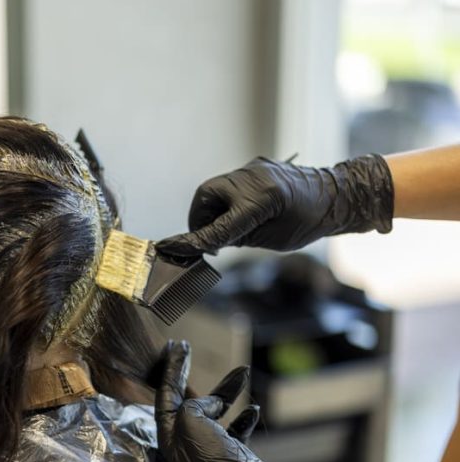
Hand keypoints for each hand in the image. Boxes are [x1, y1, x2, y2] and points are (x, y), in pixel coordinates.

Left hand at [154, 340, 288, 461]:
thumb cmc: (211, 458)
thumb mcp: (191, 421)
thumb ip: (194, 406)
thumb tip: (211, 405)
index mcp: (168, 433)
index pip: (165, 394)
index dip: (171, 368)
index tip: (177, 346)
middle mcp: (184, 441)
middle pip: (184, 400)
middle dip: (185, 374)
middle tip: (185, 348)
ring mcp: (207, 449)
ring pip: (214, 412)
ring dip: (227, 391)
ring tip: (242, 371)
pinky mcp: (230, 456)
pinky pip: (234, 431)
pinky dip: (243, 418)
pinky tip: (251, 408)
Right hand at [156, 155, 393, 256]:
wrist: (338, 195)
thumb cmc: (309, 222)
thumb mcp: (271, 239)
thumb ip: (236, 237)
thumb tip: (208, 240)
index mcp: (259, 200)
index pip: (217, 226)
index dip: (193, 240)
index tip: (170, 247)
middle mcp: (252, 178)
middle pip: (205, 198)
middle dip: (200, 220)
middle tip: (208, 240)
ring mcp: (252, 168)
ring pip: (214, 190)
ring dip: (213, 211)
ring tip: (226, 229)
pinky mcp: (255, 166)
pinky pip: (230, 185)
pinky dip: (227, 201)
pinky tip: (238, 214)